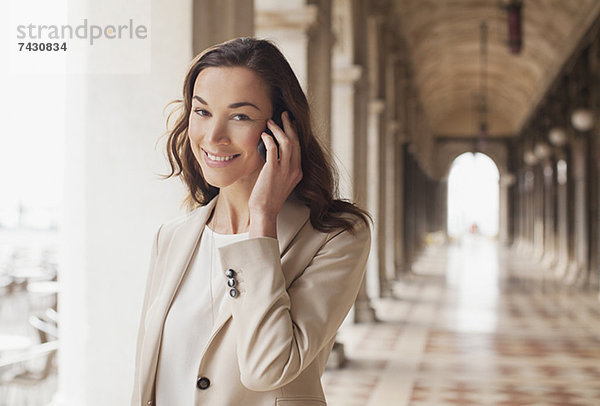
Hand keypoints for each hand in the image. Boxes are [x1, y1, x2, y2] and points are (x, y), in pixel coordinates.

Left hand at [248, 111, 301, 237]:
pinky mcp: (273, 170)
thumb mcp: (279, 181)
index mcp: (297, 172)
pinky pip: (273, 149)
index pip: (298, 147)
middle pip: (295, 141)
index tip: (289, 123)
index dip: (294, 133)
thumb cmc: (268, 198)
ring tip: (271, 121)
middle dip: (290, 125)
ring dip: (279, 129)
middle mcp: (294, 169)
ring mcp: (285, 170)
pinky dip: (269, 139)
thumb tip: (271, 152)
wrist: (265, 211)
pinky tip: (264, 135)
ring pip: (287, 142)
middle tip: (284, 115)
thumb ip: (279, 167)